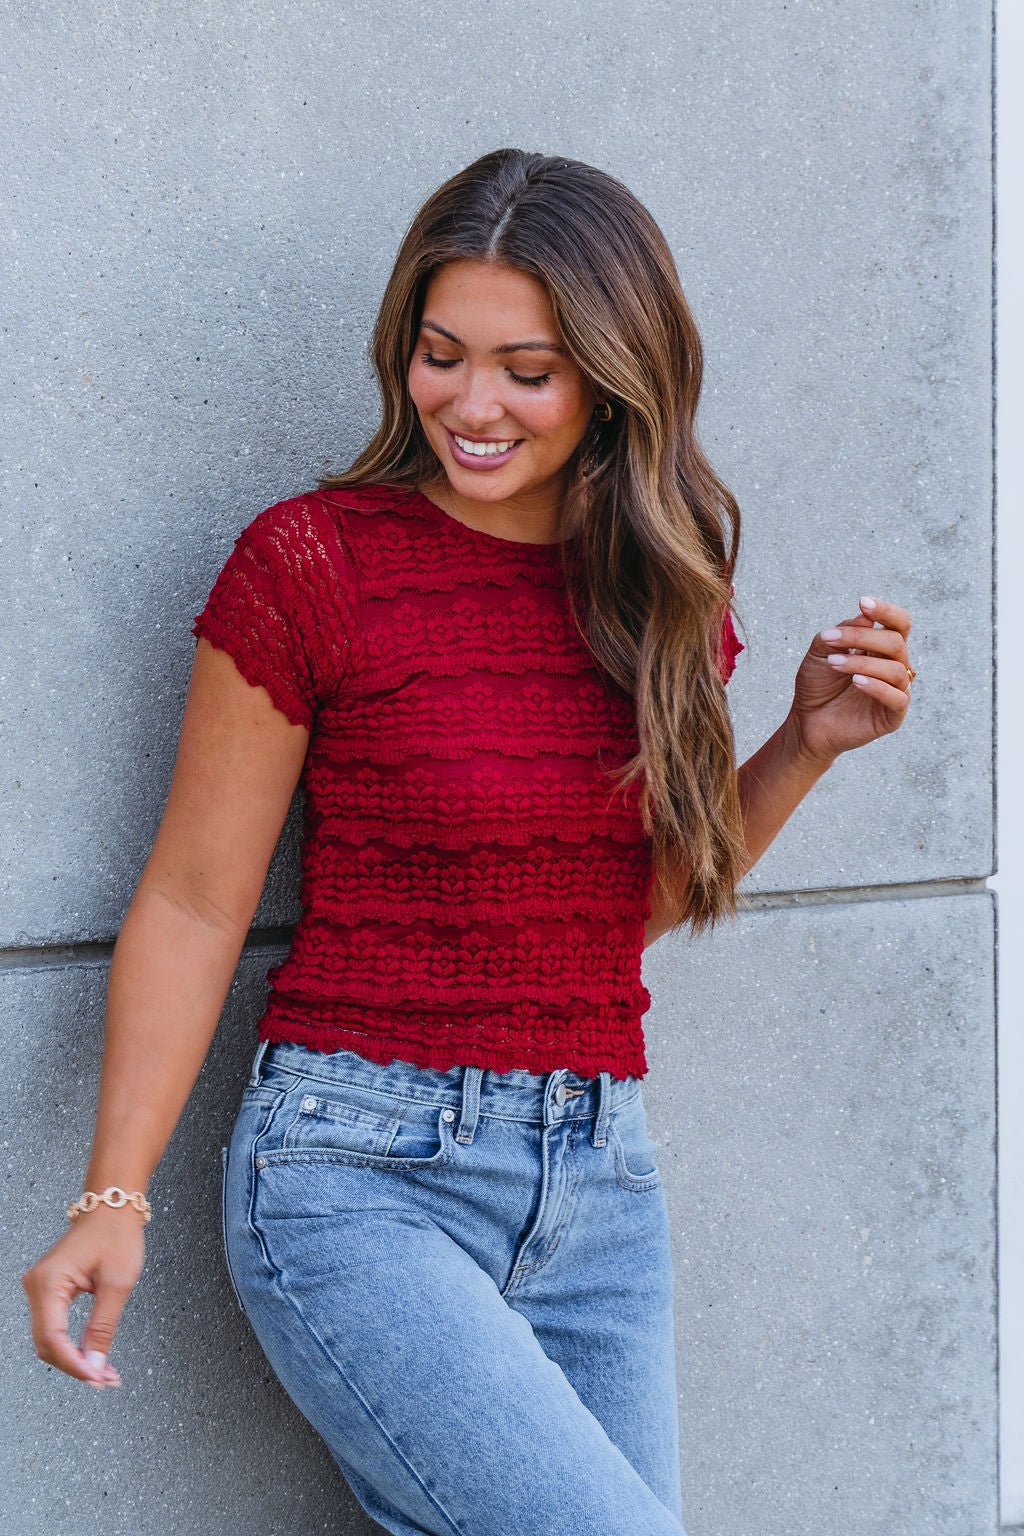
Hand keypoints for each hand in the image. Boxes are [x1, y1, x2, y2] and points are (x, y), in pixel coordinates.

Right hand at [21, 1205, 145, 1388]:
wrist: (113, 1205)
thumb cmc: (117, 1234)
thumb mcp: (117, 1282)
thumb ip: (103, 1326)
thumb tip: (94, 1365)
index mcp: (49, 1281)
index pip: (52, 1338)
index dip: (74, 1364)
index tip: (98, 1378)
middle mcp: (36, 1286)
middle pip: (46, 1344)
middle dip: (75, 1366)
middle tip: (107, 1381)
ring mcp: (39, 1288)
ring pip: (49, 1339)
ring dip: (74, 1360)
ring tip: (105, 1374)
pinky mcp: (48, 1290)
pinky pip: (54, 1326)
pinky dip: (72, 1345)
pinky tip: (93, 1358)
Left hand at [787, 594, 913, 766]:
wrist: (805, 722)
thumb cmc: (816, 685)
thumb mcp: (821, 652)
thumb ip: (841, 634)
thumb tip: (865, 619)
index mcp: (881, 649)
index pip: (898, 624)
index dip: (886, 611)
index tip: (863, 602)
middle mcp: (894, 666)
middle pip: (896, 642)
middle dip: (862, 638)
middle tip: (830, 640)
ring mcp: (896, 691)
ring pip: (896, 669)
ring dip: (862, 663)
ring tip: (833, 664)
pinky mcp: (893, 716)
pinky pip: (897, 698)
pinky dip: (877, 687)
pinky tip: (855, 682)